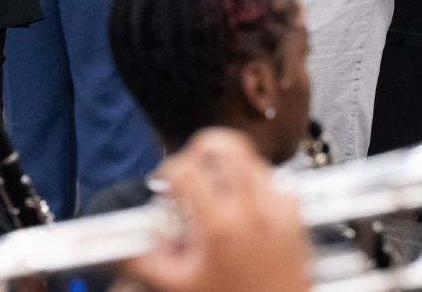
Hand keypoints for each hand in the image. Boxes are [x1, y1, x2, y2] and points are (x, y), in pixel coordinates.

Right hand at [121, 129, 311, 291]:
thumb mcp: (180, 286)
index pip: (186, 169)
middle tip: (191, 169)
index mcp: (221, 226)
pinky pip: (277, 182)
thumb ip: (146, 261)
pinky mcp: (296, 219)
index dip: (167, 170)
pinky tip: (245, 207)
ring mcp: (279, 212)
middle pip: (227, 145)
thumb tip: (125, 243)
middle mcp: (254, 212)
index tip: (164, 183)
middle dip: (201, 150)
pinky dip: (258, 186)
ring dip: (229, 168)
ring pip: (252, 160)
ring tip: (216, 192)